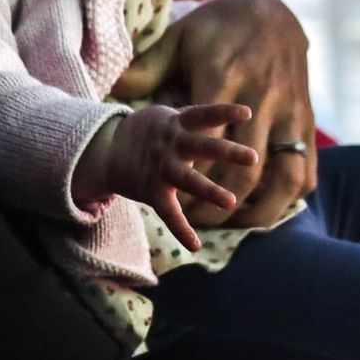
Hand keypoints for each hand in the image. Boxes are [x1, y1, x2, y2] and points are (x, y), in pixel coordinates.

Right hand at [89, 103, 253, 251]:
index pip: (203, 115)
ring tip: (231, 202)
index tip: (247, 113)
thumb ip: (195, 118)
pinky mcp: (152, 191)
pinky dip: (181, 230)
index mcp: (177, 124)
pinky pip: (168, 213)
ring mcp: (161, 169)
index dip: (224, 113)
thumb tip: (232, 113)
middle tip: (253, 158)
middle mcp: (171, 146)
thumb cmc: (150, 131)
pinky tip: (196, 246)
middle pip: (202, 147)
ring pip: (188, 181)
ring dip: (209, 191)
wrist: (106, 149)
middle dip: (226, 152)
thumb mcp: (168, 117)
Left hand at [156, 0, 317, 227]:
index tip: (171, 190)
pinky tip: (266, 206)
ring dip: (262, 207)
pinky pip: (306, 168)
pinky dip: (289, 195)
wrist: (269, 10)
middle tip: (197, 216)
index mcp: (226, 79)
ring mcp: (290, 111)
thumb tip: (114, 90)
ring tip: (235, 221)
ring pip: (284, 175)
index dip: (191, 173)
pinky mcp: (306, 118)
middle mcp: (263, 99)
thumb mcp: (177, 39)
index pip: (209, 140)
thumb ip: (147, 67)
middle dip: (221, 198)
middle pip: (247, 167)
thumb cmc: (215, 28)